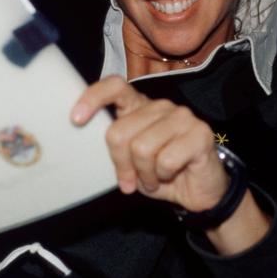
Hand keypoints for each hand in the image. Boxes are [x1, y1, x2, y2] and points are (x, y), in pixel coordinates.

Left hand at [72, 76, 228, 211]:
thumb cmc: (161, 173)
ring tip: (155, 177)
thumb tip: (86, 139)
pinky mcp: (200, 132)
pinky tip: (172, 175)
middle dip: (122, 164)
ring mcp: (182, 116)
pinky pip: (165, 160)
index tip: (76, 119)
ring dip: (145, 174)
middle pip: (120, 132)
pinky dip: (163, 176)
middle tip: (133, 178)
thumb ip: (114, 147)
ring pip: (142, 148)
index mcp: (140, 107)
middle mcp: (160, 106)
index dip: (93, 98)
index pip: (114, 87)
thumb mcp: (130, 162)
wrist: (199, 191)